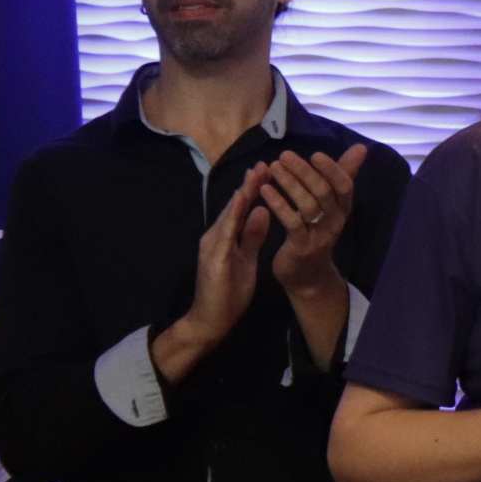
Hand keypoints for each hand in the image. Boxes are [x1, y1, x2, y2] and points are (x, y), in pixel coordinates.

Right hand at [151, 167, 270, 382]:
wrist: (211, 319)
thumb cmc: (229, 291)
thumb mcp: (246, 258)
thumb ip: (252, 235)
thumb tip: (263, 211)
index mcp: (226, 236)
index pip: (242, 207)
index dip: (255, 189)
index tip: (270, 170)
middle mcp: (217, 235)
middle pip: (235, 205)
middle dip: (250, 184)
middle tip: (265, 162)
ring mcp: (213, 245)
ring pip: (229, 214)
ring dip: (242, 194)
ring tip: (255, 175)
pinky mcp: (213, 258)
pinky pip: (225, 234)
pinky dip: (234, 218)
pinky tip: (242, 205)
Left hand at [264, 143, 368, 297]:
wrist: (307, 274)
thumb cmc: (316, 231)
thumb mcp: (331, 202)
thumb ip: (343, 173)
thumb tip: (361, 147)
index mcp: (343, 208)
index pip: (345, 185)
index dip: (332, 169)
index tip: (314, 154)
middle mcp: (335, 221)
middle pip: (323, 192)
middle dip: (303, 172)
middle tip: (283, 156)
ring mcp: (320, 235)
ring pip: (307, 205)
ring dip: (289, 184)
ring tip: (272, 167)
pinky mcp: (302, 247)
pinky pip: (292, 222)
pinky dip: (278, 204)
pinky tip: (264, 190)